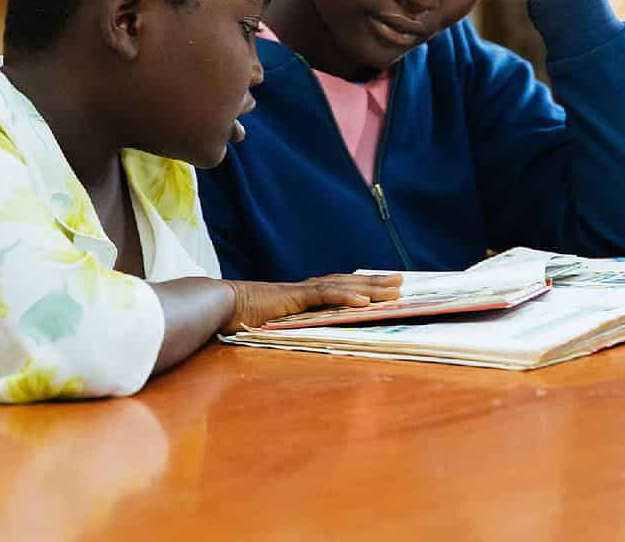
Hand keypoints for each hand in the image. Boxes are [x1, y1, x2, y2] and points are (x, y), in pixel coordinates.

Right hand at [223, 273, 402, 332]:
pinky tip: (364, 303)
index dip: (363, 287)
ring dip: (370, 289)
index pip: (341, 288)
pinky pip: (325, 296)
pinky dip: (346, 298)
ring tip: (393, 291)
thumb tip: (310, 341)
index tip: (385, 288)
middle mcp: (307, 290)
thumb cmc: (243, 318)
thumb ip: (294, 329)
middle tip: (403, 283)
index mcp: (305, 296)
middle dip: (376, 284)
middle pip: (349, 284)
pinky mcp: (294, 298)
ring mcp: (302, 292)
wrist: (221, 306)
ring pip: (343, 287)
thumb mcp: (276, 326)